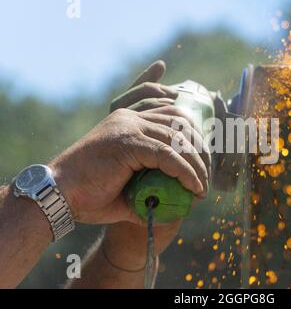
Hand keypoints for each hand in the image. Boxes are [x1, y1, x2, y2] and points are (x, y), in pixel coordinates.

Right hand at [49, 103, 209, 224]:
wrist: (58, 196)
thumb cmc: (90, 195)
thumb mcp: (129, 188)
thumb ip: (154, 188)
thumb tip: (179, 201)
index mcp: (129, 121)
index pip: (173, 116)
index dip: (194, 136)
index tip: (205, 162)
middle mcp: (130, 118)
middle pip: (181, 123)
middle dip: (201, 149)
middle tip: (207, 177)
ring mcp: (128, 127)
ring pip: (178, 138)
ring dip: (197, 163)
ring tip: (202, 187)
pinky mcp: (127, 141)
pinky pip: (168, 155)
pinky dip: (186, 172)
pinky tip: (194, 188)